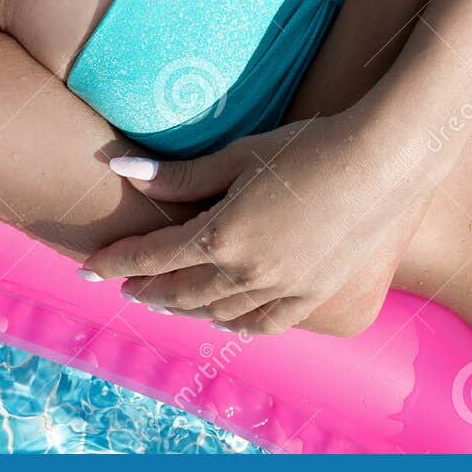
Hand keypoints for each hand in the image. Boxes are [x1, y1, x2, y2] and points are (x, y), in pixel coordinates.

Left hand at [79, 113, 426, 335]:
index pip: (152, 255)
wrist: (382, 164)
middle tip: (126, 285)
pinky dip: (235, 324)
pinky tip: (224, 320)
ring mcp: (281, 290)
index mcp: (220, 235)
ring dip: (185, 307)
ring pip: (218, 311)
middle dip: (148, 288)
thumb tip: (120, 170)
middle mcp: (245, 272)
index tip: (88, 266)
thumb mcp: (238, 156)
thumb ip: (179, 174)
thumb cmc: (308, 147)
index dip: (116, 261)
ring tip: (167, 300)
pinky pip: (263, 324)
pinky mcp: (313, 296)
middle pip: (180, 290)